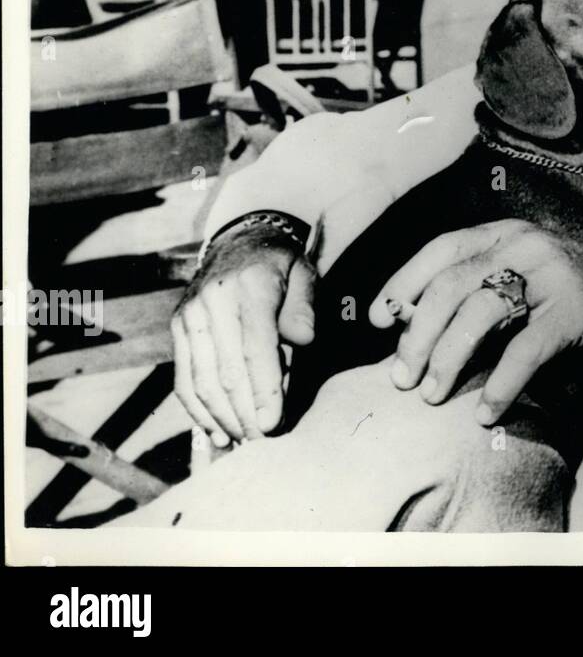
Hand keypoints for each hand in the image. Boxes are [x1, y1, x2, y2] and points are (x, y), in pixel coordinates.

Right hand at [171, 223, 317, 445]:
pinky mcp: (177, 328)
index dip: (264, 390)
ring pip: (201, 380)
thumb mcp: (305, 275)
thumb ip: (304, 308)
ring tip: (242, 441)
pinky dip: (197, 410)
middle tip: (263, 442)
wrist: (240, 241)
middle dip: (244, 413)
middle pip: (226, 371)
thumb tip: (303, 342)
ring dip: (221, 418)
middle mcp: (212, 301)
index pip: (256, 348)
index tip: (273, 424)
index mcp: (249, 287)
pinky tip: (215, 432)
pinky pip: (183, 378)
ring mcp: (189, 315)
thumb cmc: (281, 266)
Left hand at [368, 220, 582, 426]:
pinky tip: (487, 410)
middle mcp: (526, 245)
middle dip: (417, 334)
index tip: (377, 320)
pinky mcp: (579, 309)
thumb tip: (421, 328)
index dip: (402, 283)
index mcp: (509, 233)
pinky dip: (501, 383)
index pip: (441, 250)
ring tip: (432, 393)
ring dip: (448, 358)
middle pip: (450, 285)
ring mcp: (553, 274)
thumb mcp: (532, 273)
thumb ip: (488, 288)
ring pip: (481, 312)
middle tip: (401, 375)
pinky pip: (527, 349)